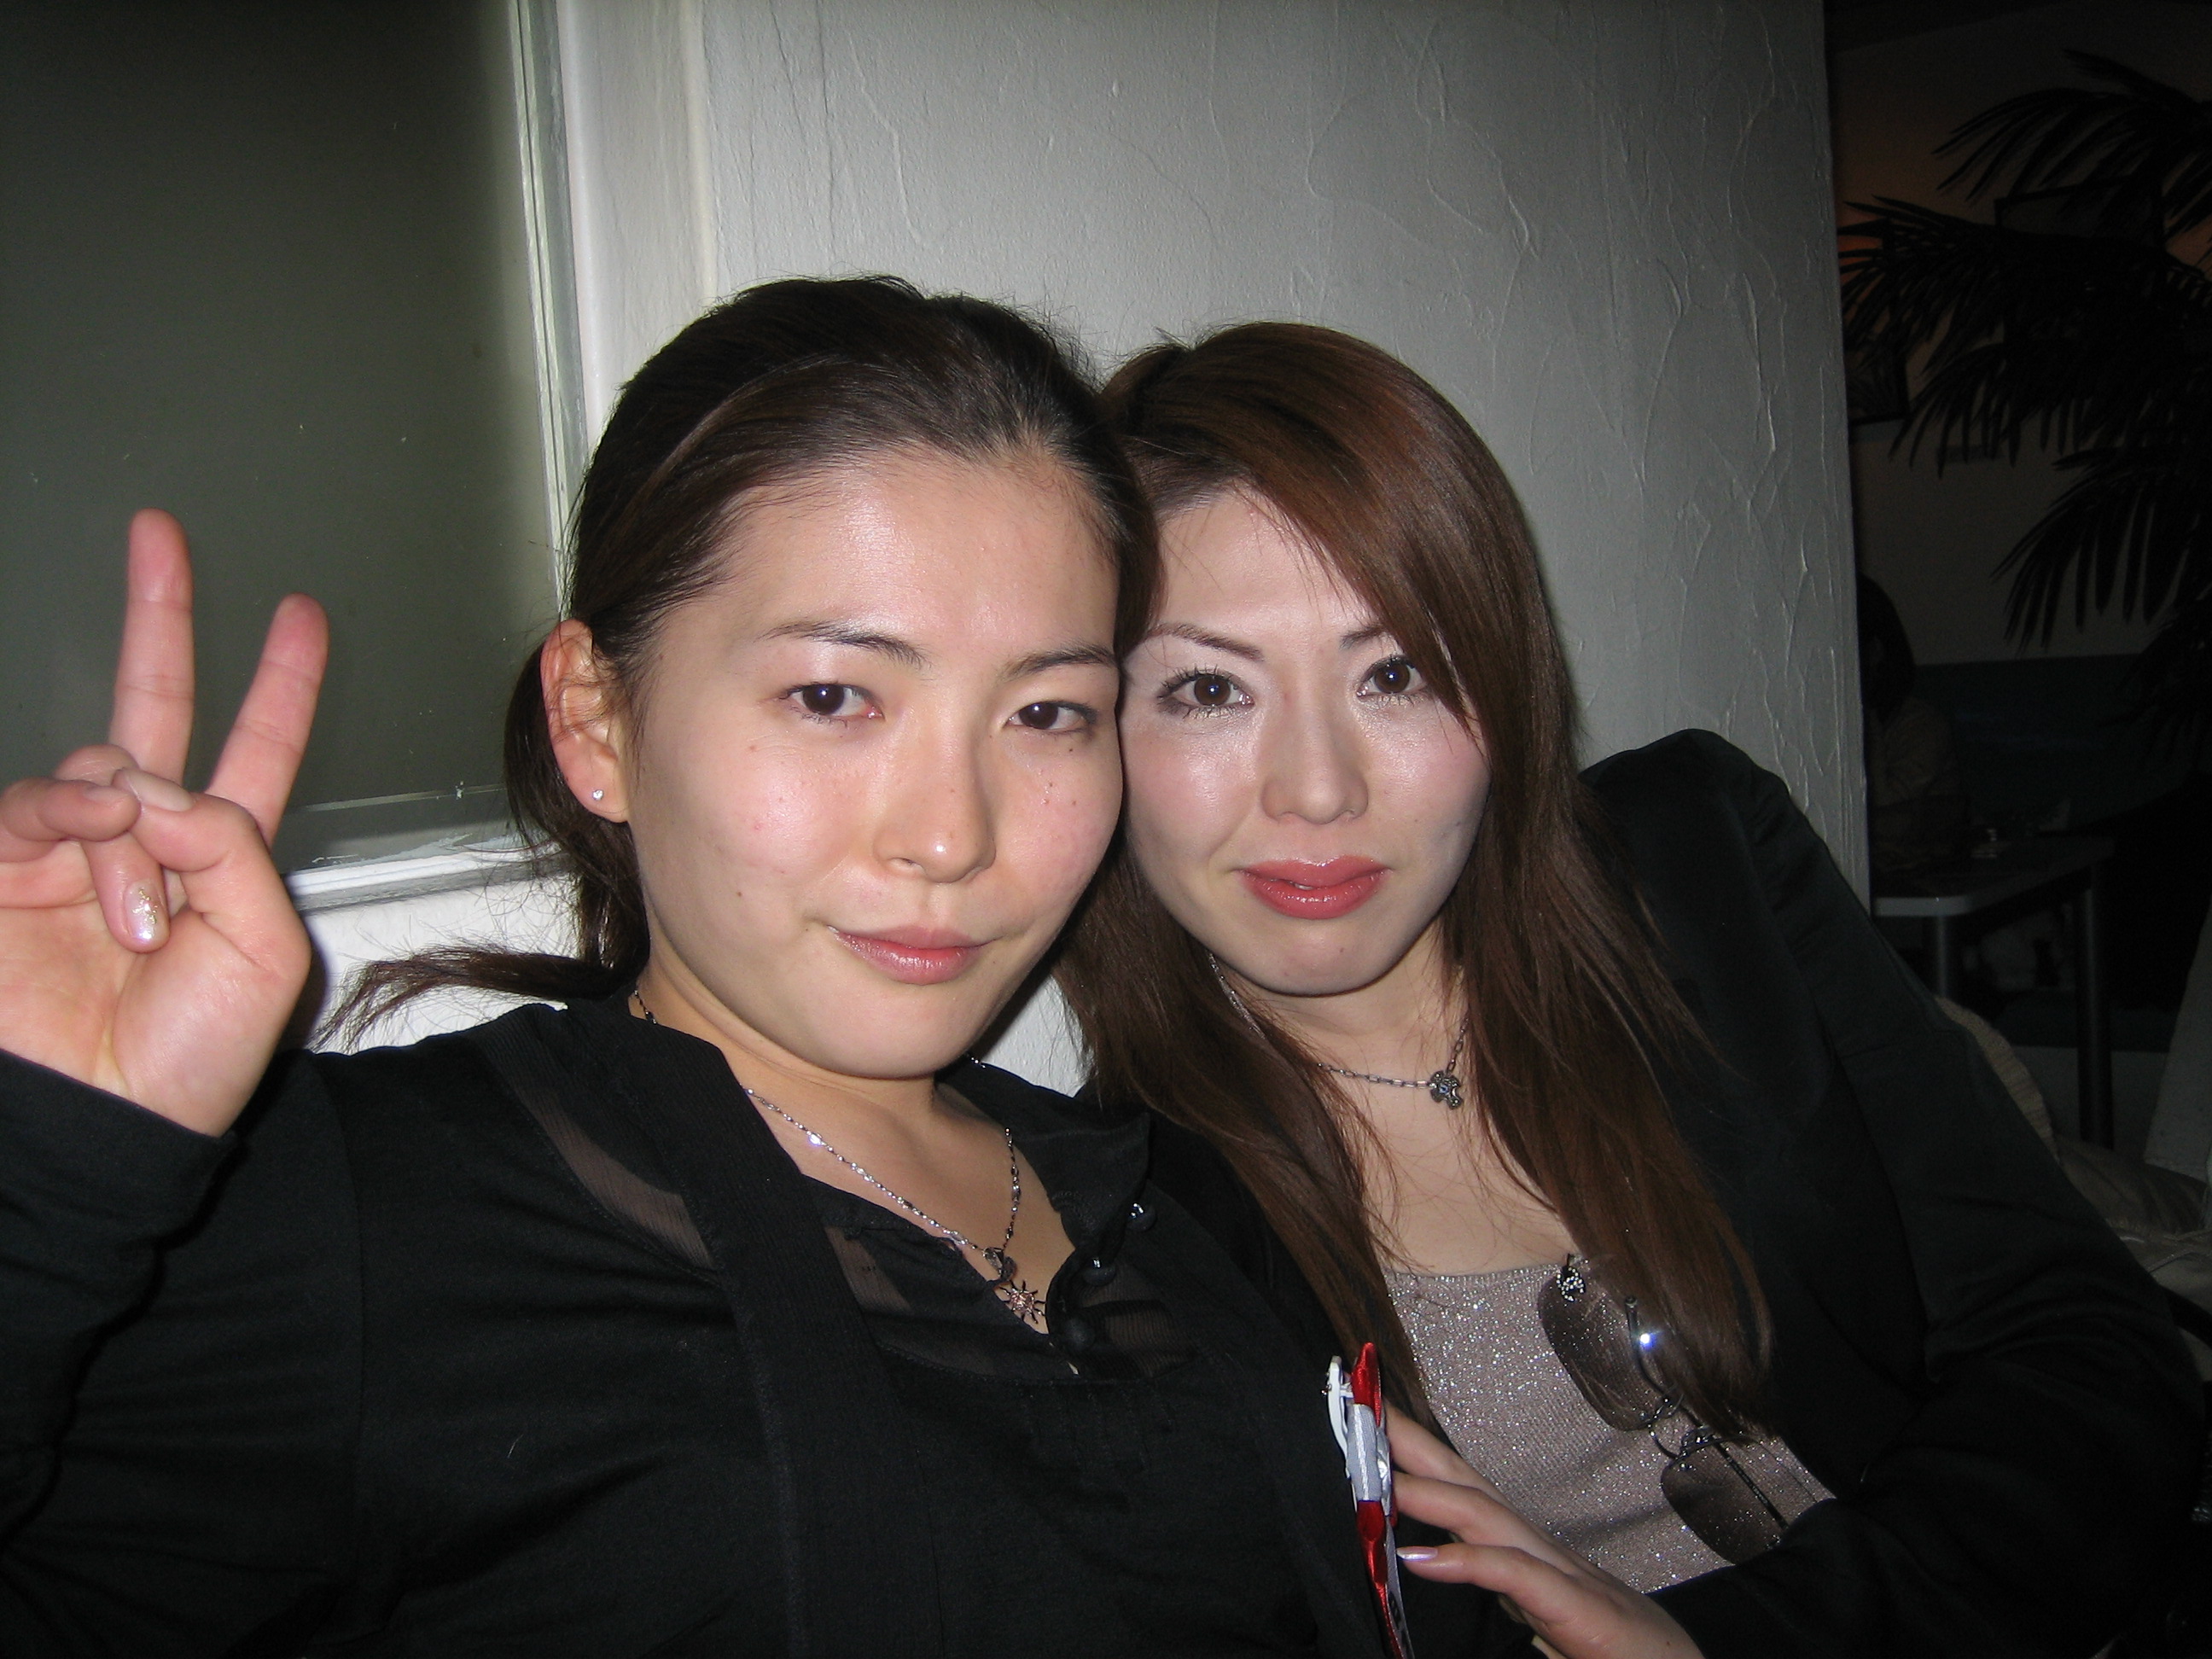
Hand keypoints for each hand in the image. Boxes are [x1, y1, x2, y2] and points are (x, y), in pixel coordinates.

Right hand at [0, 510, 327, 1133]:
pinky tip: (92, 845)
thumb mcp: (262, 949)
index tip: (302, 615)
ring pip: (109, 767)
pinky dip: (75, 814)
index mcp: (220, 858)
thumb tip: (153, 786)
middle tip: (160, 533)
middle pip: (158, 704)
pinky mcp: (3, 861)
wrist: (97, 1122)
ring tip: (135, 926)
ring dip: (133, 839)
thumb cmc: (187, 1060)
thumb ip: (230, 847)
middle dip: (161, 617)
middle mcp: (145, 837)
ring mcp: (70, 844)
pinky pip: (44, 800)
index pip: (256, 749)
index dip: (280, 685)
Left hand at [1389, 1410, 1704, 1658]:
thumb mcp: (1533, 1610)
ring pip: (1485, 1515)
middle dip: (1409, 1442)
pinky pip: (1515, 1576)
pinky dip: (1468, 1562)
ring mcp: (1558, 1570)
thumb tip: (1427, 1562)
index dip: (1411, 1450)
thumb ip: (1490, 1581)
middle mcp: (1534, 1543)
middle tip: (1357, 1408)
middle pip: (1464, 1479)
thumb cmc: (1605, 1642)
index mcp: (1519, 1545)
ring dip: (1427, 1492)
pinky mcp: (1576, 1608)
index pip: (1458, 1485)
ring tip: (1375, 1479)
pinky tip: (1424, 1559)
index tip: (1365, 1418)